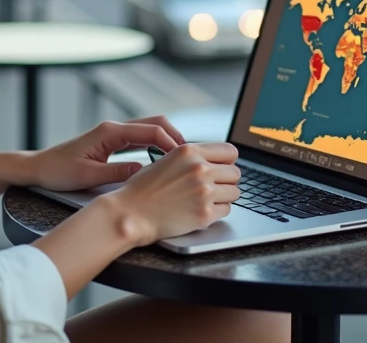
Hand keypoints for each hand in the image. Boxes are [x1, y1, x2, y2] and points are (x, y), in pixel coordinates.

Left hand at [30, 115, 185, 192]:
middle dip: (174, 135)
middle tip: (191, 155)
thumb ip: (116, 172)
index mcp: (109, 132)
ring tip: (182, 158)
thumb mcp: (87, 176)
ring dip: (166, 139)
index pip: (149, 130)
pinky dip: (156, 144)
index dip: (170, 142)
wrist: (39, 167)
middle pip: (154, 122)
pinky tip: (163, 159)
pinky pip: (140, 138)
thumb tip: (143, 172)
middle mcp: (113, 128)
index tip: (183, 157)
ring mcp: (113, 133)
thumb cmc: (58, 171)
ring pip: (148, 128)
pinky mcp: (112, 141)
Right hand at [103, 141, 240, 246]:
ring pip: (234, 192)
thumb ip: (192, 158)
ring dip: (223, 196)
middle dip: (226, 180)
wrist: (131, 213)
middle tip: (213, 186)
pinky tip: (200, 210)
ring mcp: (204, 192)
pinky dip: (217, 212)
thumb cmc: (144, 188)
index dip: (227, 161)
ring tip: (206, 199)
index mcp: (190, 152)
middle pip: (235, 172)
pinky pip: (227, 210)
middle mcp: (200, 169)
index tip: (223, 167)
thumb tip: (216, 160)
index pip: (230, 151)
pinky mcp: (205, 214)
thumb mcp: (167, 160)